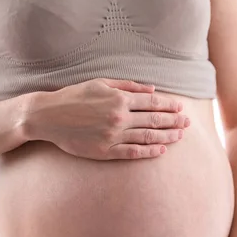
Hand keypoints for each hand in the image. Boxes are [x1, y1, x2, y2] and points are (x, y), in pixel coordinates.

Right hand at [22, 78, 190, 159]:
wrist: (48, 117)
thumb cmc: (74, 96)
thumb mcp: (100, 83)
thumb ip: (127, 86)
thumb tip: (152, 89)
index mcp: (119, 99)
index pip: (152, 102)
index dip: (169, 105)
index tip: (181, 108)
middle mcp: (119, 118)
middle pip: (154, 120)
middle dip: (174, 121)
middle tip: (187, 124)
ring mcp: (112, 136)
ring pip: (147, 137)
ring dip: (166, 137)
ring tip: (179, 136)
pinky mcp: (105, 151)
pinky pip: (132, 153)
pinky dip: (149, 152)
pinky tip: (161, 151)